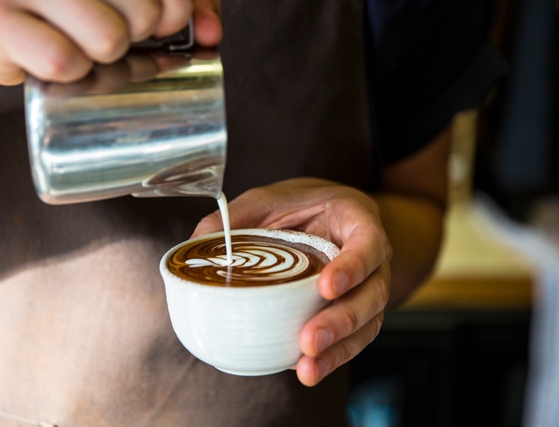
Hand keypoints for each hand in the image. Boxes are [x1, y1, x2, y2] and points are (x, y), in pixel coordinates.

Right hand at [0, 0, 220, 85]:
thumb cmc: (70, 16)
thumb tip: (212, 34)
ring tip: (80, 49)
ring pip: (108, 39)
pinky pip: (65, 61)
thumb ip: (182, 7)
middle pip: (144, 15)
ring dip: (101, 61)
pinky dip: (69, 75)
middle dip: (133, 40)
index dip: (177, 6)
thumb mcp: (131, 4)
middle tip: (104, 36)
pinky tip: (55, 64)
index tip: (163, 22)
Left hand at [192, 178, 392, 385]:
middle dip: (342, 321)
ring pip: (367, 323)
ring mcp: (366, 287)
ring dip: (338, 349)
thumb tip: (196, 241)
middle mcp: (371, 258)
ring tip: (307, 369)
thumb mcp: (270, 199)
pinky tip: (307, 369)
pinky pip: (353, 338)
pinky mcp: (355, 311)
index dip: (353, 266)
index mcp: (357, 220)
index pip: (369, 243)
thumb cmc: (300, 205)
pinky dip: (332, 357)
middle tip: (309, 340)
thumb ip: (237, 216)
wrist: (323, 214)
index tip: (326, 287)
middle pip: (372, 293)